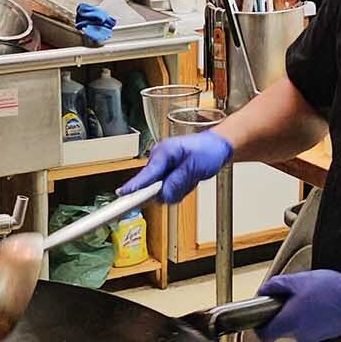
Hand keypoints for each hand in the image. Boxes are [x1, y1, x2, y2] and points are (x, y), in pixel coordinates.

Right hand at [117, 132, 232, 202]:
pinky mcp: (167, 172)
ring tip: (191, 178)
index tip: (123, 195)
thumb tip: (162, 195)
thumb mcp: (194, 168)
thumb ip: (177, 182)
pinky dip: (179, 188)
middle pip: (152, 185)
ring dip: (176, 189)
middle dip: (169, 189)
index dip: (134, 186)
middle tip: (187, 182)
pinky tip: (189, 179)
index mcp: (163, 152)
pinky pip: (168, 187)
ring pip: (161, 189)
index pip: (146, 174)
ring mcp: (162, 165)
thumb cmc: (209, 150)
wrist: (218, 146)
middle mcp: (158, 158)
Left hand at [255, 269, 340, 341]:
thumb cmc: (330, 291)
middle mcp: (298, 334)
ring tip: (307, 297)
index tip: (261, 315)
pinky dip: (309, 317)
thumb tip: (266, 289)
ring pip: (295, 327)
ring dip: (296, 314)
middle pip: (280, 329)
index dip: (259, 325)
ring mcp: (312, 337)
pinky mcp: (323, 335)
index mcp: (289, 322)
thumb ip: (277, 285)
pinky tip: (318, 303)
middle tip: (288, 298)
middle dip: (282, 313)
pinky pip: (309, 327)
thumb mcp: (298, 280)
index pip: (264, 335)